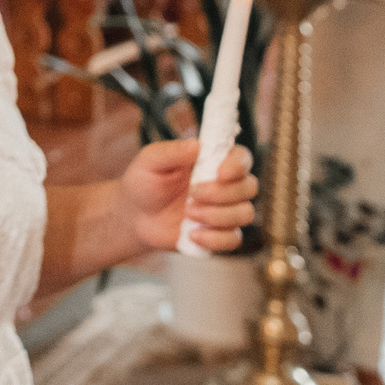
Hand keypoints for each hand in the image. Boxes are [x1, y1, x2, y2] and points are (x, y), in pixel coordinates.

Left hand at [123, 136, 256, 253]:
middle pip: (250, 187)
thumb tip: (197, 144)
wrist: (134, 217)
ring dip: (216, 216)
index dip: (238, 165)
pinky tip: (192, 234)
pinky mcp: (219, 234)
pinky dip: (215, 239)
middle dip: (222, 193)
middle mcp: (225, 185)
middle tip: (192, 194)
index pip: (242, 157)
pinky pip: (234, 240)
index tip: (220, 173)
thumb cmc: (143, 183)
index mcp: (212, 161)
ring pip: (245, 214)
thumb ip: (171, 150)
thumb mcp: (150, 161)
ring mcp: (225, 211)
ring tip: (188, 214)